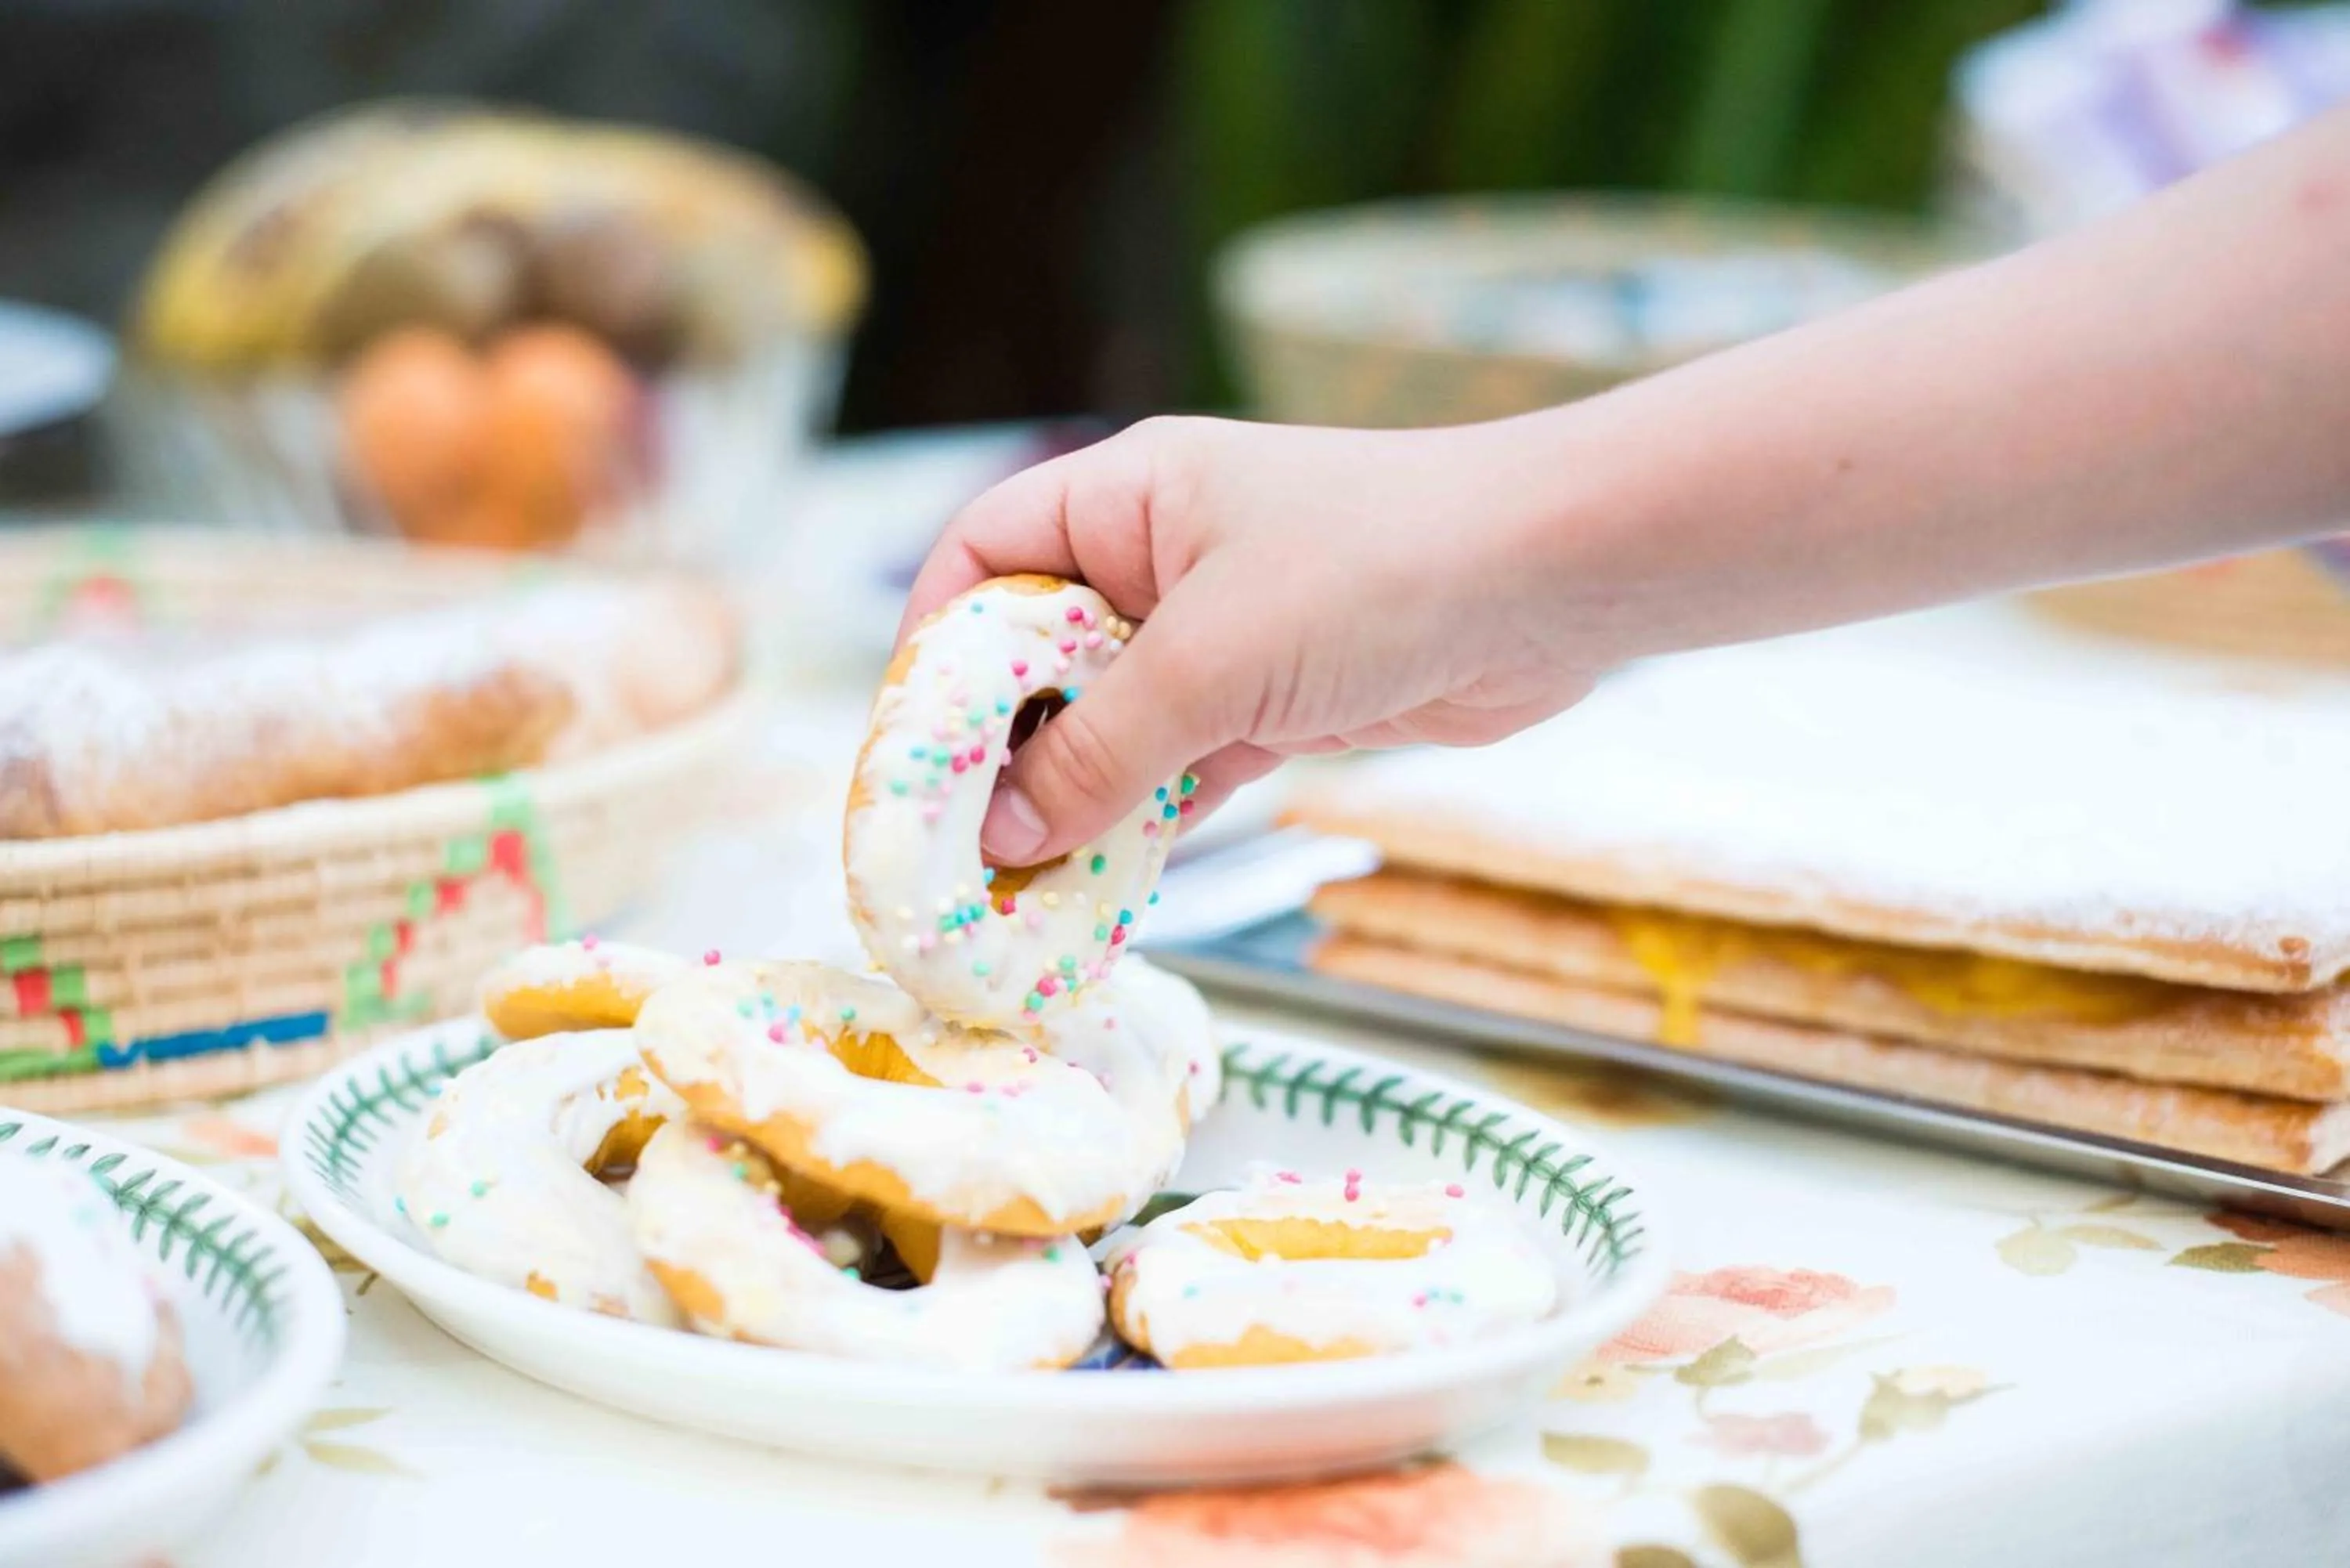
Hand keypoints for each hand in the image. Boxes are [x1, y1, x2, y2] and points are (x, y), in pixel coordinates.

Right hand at [896, 415, 1609, 864]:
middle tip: (955, 851)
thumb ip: (1096, 752)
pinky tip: (1099, 886)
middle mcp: (1159, 558)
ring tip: (1014, 893)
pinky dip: (1140, 823)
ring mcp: (1217, 635)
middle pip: (1033, 656)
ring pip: (1106, 725)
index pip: (982, 558)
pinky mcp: (1273, 702)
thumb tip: (1000, 835)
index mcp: (1126, 497)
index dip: (932, 650)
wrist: (1552, 585)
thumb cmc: (1377, 571)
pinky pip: (1175, 768)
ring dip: (1067, 803)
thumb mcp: (1210, 661)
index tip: (909, 753)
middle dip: (993, 751)